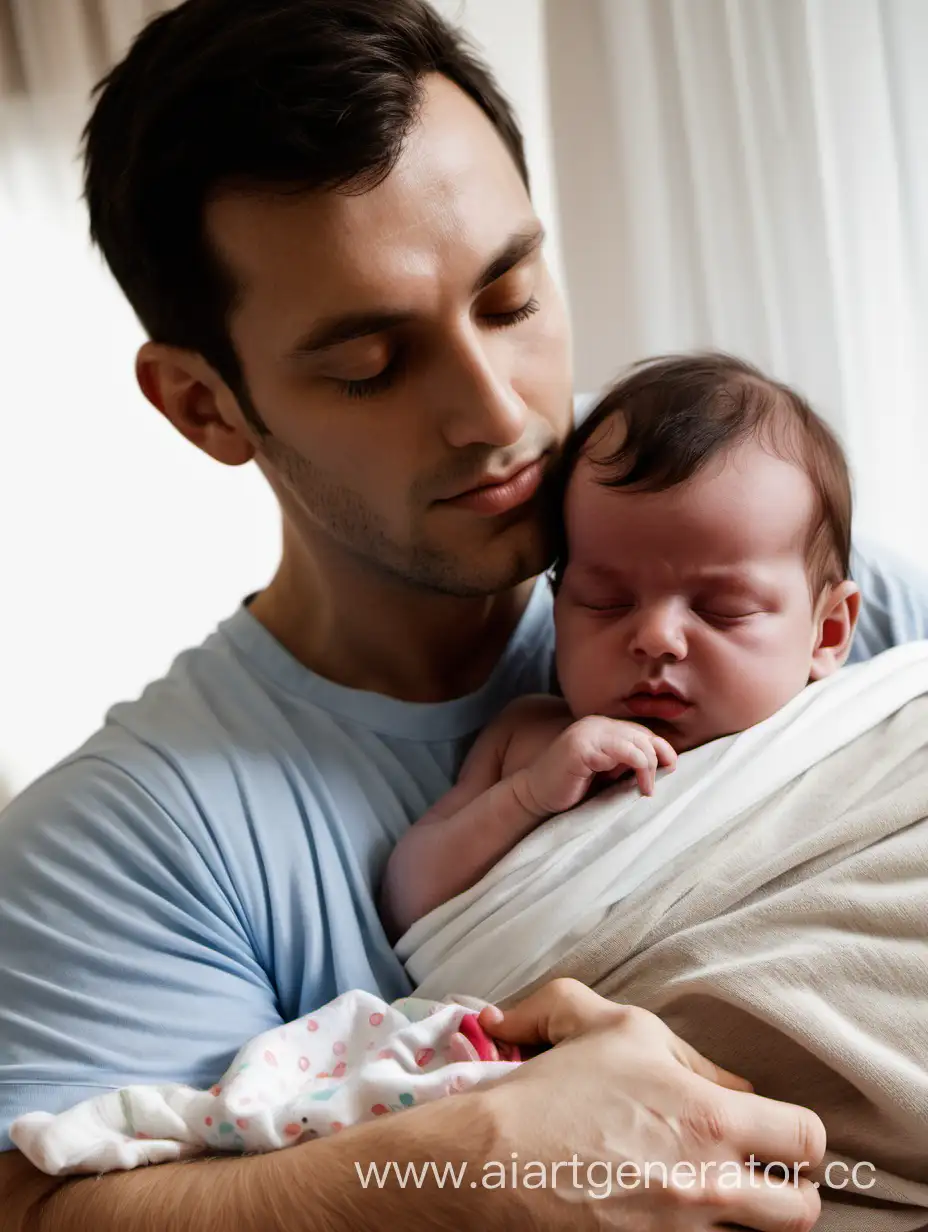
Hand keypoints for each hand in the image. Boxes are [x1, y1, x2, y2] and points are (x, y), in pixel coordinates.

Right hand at [470, 979, 823, 1230]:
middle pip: (802, 1213)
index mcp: (707, 1116)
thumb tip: (728, 1079)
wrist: (488, 1161)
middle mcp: (707, 1184)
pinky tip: (671, 1223)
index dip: (796, 1140)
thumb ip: (682, 1046)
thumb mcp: (613, 1027)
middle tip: (756, 1184)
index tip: (774, 1141)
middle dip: (788, 1198)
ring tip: (709, 1205)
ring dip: (741, 1225)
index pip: (805, 1138)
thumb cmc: (550, 1088)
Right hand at [515, 716, 676, 816]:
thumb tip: (665, 764)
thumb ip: (627, 762)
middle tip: (651, 787)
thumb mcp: (606, 772)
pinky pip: (623, 752)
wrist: (535, 796)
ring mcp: (588, 733)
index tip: (670, 770)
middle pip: (643, 735)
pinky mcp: (582, 747)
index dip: (661, 749)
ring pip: (637, 742)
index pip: (642, 732)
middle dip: (657, 760)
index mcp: (601, 727)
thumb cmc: (572, 788)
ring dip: (648, 767)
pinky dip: (638, 768)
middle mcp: (596, 724)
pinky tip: (636, 788)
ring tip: (645, 790)